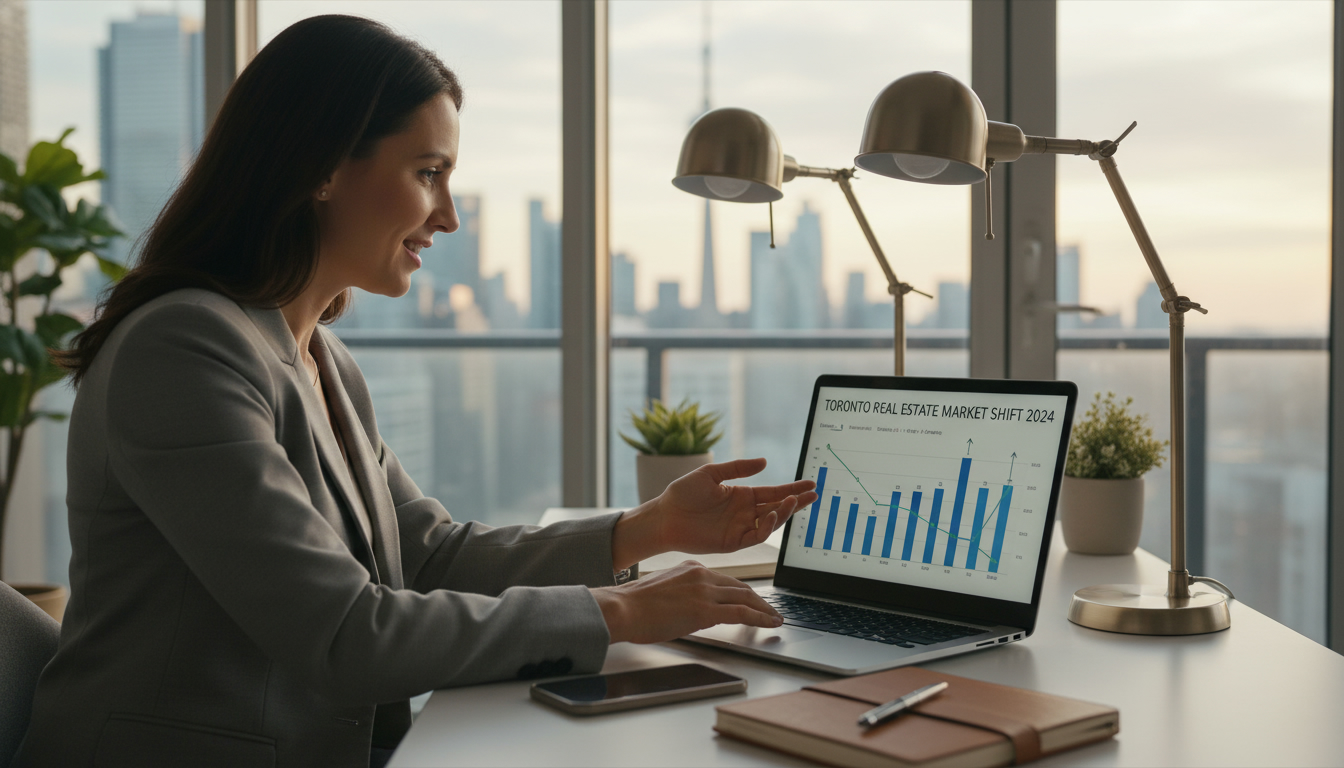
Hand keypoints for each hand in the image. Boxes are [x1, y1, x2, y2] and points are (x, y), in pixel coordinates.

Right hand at [591, 562, 782, 643]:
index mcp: (690, 568)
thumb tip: (686, 607)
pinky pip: (741, 613)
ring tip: (775, 617)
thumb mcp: (661, 590)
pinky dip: (760, 618)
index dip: (740, 590)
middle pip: (739, 586)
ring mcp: (705, 591)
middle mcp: (701, 575)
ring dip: (764, 609)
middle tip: (769, 607)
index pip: (724, 579)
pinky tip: (769, 622)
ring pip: (745, 597)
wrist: (622, 608)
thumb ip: (679, 593)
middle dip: (758, 598)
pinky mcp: (706, 610)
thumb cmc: (633, 605)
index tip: (749, 597)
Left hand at [653, 457, 817, 555]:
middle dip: (797, 501)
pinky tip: (771, 514)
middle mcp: (745, 512)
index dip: (792, 488)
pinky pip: (756, 536)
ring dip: (784, 512)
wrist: (664, 516)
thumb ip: (737, 468)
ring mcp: (740, 528)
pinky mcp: (733, 542)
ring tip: (793, 500)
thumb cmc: (682, 493)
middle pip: (778, 507)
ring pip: (771, 522)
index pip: (773, 491)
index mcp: (742, 495)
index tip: (810, 483)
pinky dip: (767, 527)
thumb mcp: (711, 474)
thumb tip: (765, 462)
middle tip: (814, 494)